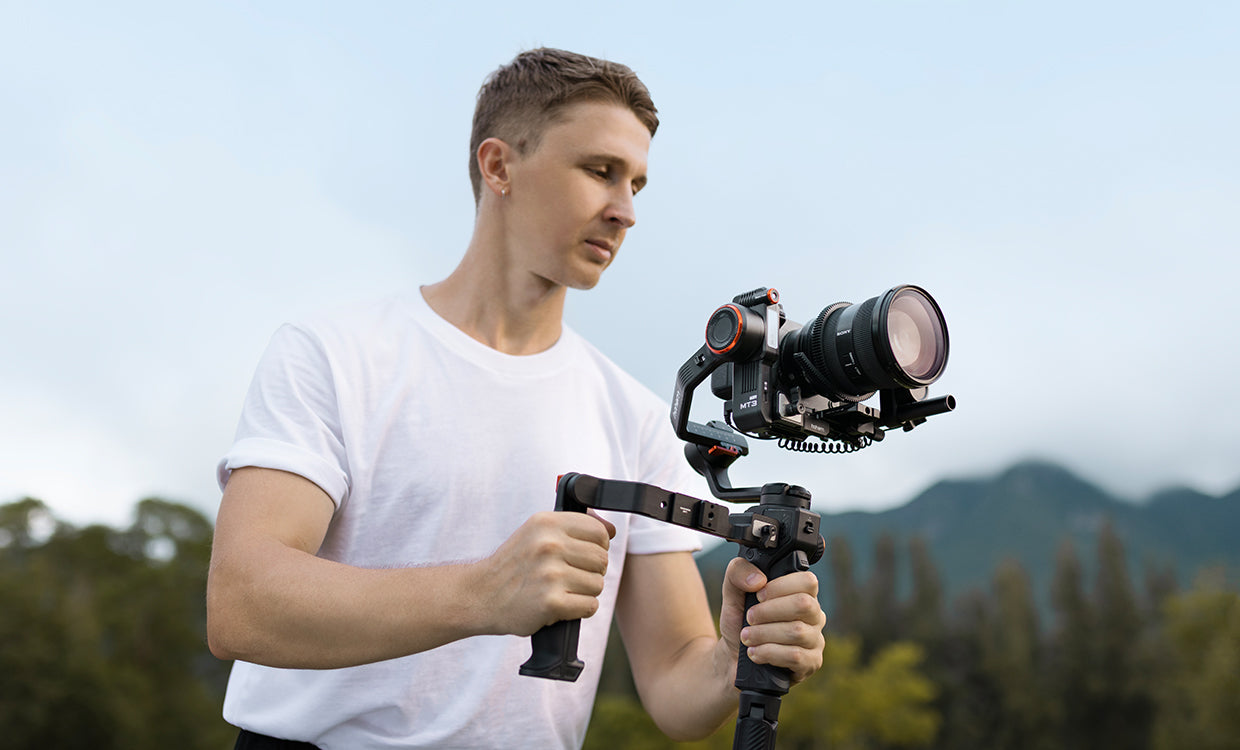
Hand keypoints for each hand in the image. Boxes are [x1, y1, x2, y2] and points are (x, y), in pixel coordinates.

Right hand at [479, 510, 616, 636]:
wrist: (480, 595)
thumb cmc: (514, 565)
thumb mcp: (536, 532)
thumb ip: (572, 526)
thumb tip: (611, 530)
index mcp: (547, 522)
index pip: (599, 532)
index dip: (597, 547)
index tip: (582, 555)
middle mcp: (549, 544)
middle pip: (602, 560)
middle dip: (590, 571)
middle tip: (568, 576)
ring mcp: (550, 574)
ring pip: (597, 584)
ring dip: (583, 592)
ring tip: (560, 590)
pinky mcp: (551, 602)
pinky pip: (590, 606)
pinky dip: (579, 609)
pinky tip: (560, 605)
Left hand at [719, 557, 825, 684]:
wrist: (733, 655)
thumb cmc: (740, 621)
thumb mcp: (732, 592)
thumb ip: (738, 572)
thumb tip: (759, 580)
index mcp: (801, 593)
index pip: (807, 581)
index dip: (780, 587)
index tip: (758, 595)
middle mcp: (813, 614)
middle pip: (803, 604)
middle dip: (769, 611)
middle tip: (750, 618)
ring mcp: (815, 639)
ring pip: (797, 632)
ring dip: (764, 633)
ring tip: (746, 637)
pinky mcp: (811, 663)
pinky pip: (796, 656)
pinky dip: (769, 653)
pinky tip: (755, 653)